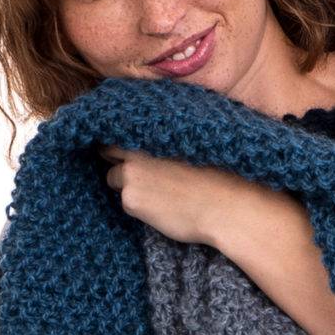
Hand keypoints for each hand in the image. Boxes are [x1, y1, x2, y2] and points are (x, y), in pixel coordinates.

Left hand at [102, 148, 297, 252]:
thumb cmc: (221, 174)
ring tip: (157, 193)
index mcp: (153, 129)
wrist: (227, 205)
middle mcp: (135, 148)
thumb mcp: (195, 142)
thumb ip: (169, 137)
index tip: (125, 147)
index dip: (120, 139)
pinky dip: (138, 204)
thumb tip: (158, 140)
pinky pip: (126, 201)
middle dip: (116, 159)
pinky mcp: (130, 199)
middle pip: (107, 151)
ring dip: (128, 184)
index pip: (120, 127)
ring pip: (116, 179)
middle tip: (135, 170)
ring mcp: (130, 174)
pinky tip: (161, 207)